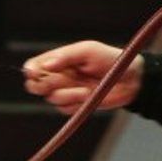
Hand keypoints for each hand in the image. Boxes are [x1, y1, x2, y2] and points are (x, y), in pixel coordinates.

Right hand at [23, 39, 138, 112]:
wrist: (130, 80)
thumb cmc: (110, 59)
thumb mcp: (88, 51)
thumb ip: (66, 56)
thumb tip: (45, 66)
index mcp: (57, 60)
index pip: (33, 66)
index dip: (31, 71)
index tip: (37, 72)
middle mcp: (57, 76)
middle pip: (35, 86)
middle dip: (46, 85)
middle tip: (63, 80)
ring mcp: (64, 92)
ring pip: (51, 99)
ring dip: (68, 95)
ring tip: (86, 90)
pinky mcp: (73, 106)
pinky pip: (64, 109)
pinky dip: (75, 104)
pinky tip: (89, 96)